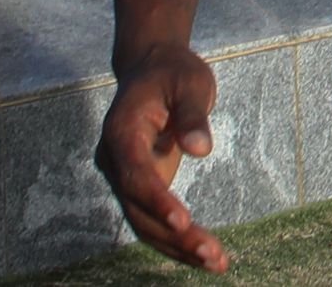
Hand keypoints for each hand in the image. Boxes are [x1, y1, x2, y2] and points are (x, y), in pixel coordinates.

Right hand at [97, 43, 229, 271]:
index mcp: (121, 131)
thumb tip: (200, 148)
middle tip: (212, 254)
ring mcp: (123, 178)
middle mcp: (114, 160)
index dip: (157, 200)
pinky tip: (205, 254)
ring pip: (143, 223)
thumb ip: (193, 113)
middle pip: (138, 208)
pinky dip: (176, 239)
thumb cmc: (172, 73)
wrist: (151, 69)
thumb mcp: (190, 81)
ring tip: (216, 261)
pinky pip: (152, 220)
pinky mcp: (139, 188)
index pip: (135, 174)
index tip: (183, 221)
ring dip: (177, 247)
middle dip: (174, 235)